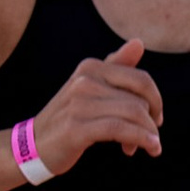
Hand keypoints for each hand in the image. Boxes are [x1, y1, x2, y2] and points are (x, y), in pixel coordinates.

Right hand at [30, 38, 161, 172]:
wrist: (33, 145)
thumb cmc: (68, 117)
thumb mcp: (90, 88)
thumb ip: (115, 66)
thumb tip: (138, 42)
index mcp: (90, 67)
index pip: (140, 79)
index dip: (156, 100)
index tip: (155, 118)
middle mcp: (84, 80)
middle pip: (139, 99)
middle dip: (150, 122)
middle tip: (150, 138)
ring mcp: (78, 103)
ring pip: (133, 114)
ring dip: (148, 135)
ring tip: (150, 147)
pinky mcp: (76, 128)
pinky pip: (120, 129)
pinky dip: (140, 139)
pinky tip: (144, 148)